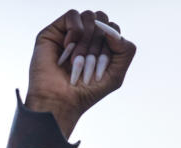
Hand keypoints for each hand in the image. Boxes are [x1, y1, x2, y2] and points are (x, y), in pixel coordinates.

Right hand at [25, 9, 135, 136]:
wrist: (60, 101)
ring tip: (76, 61)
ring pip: (90, 16)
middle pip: (103, 20)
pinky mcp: (54, 31)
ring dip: (86, 41)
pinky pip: (73, 14)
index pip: (113, 29)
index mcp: (100, 45)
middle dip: (98, 44)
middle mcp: (85, 37)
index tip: (99, 69)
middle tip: (87, 65)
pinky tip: (68, 46)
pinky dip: (75, 31)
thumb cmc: (85, 92)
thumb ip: (126, 49)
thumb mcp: (116, 74)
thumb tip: (112, 29)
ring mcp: (70, 33)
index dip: (111, 46)